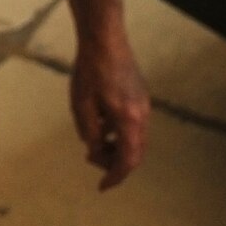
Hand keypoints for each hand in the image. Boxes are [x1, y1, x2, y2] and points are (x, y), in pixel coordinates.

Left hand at [68, 38, 149, 190]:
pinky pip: (133, 124)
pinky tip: (100, 124)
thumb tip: (93, 150)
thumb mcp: (81, 105)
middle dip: (113, 162)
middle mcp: (142, 115)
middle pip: (134, 152)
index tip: (102, 187)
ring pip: (134, 139)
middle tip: (91, 160)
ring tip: (92, 143)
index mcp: (128, 120)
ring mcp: (143, 105)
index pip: (127, 160)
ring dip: (115, 147)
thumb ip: (89, 132)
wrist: (105, 38)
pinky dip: (118, 132)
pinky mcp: (140, 96)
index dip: (115, 177)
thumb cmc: (90, 70)